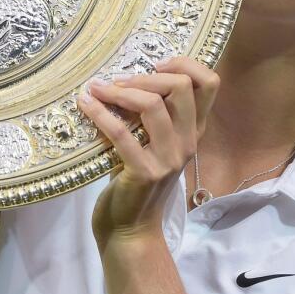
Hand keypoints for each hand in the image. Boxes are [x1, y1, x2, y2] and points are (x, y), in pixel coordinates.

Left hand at [78, 56, 219, 247]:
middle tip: (118, 82)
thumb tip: (120, 78)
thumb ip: (147, 116)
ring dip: (120, 91)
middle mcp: (188, 142)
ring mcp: (169, 158)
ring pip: (153, 105)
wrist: (130, 230)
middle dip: (146, 76)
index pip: (210, 84)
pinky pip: (122, 133)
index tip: (156, 63)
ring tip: (98, 90)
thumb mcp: (149, 143)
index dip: (185, 64)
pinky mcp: (144, 172)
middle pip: (182, 86)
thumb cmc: (134, 181)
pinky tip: (85, 105)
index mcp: (193, 132)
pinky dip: (100, 114)